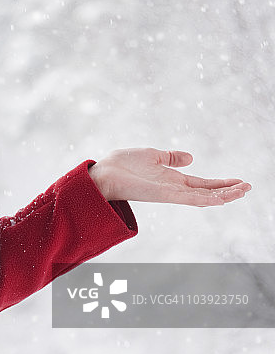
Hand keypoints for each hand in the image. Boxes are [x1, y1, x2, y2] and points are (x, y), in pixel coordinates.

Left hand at [88, 148, 251, 205]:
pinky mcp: (163, 195)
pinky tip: (221, 199)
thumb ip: (171, 157)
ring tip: (243, 191)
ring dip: (223, 195)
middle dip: (228, 190)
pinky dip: (205, 199)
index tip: (240, 181)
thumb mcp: (152, 155)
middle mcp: (173, 188)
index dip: (221, 183)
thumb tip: (191, 157)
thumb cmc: (122, 164)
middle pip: (207, 191)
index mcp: (172, 179)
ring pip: (203, 197)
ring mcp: (170, 193)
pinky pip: (189, 199)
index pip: (202, 183)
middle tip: (249, 187)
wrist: (104, 172)